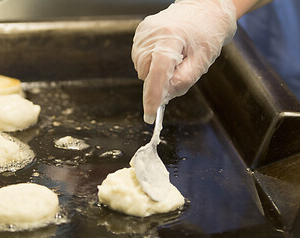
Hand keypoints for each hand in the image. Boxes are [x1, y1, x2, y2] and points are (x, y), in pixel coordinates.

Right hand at [132, 0, 236, 123]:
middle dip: (159, 81)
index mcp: (170, 38)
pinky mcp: (141, 32)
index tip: (150, 116)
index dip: (153, 97)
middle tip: (178, 70)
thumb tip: (163, 97)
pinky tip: (165, 52)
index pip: (157, 74)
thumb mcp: (201, 62)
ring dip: (155, 71)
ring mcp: (144, 32)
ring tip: (174, 57)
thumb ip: (182, 82)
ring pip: (142, 68)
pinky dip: (151, 62)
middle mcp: (152, 34)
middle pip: (147, 74)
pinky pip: (140, 58)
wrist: (204, 9)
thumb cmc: (207, 34)